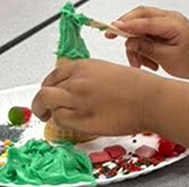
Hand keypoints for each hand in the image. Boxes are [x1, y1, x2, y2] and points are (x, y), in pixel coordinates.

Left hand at [32, 58, 150, 135]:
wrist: (148, 98)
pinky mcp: (82, 119)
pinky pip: (61, 121)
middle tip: (43, 109)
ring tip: (52, 118)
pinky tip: (70, 122)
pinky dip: (62, 122)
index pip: (52, 76)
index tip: (48, 92)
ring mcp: (78, 100)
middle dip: (40, 102)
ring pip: (48, 106)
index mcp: (83, 66)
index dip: (47, 86)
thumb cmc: (136, 85)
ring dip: (49, 113)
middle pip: (44, 92)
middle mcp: (77, 81)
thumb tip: (76, 88)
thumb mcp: (107, 70)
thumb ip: (87, 78)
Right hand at [108, 6, 188, 81]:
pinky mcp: (163, 29)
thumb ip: (148, 49)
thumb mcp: (169, 59)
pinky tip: (149, 61)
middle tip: (111, 36)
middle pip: (140, 15)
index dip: (128, 24)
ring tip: (140, 64)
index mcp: (174, 23)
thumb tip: (130, 41)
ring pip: (140, 26)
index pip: (146, 20)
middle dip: (126, 28)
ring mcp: (166, 22)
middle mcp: (170, 18)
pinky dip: (142, 46)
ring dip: (135, 45)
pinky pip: (145, 33)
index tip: (113, 27)